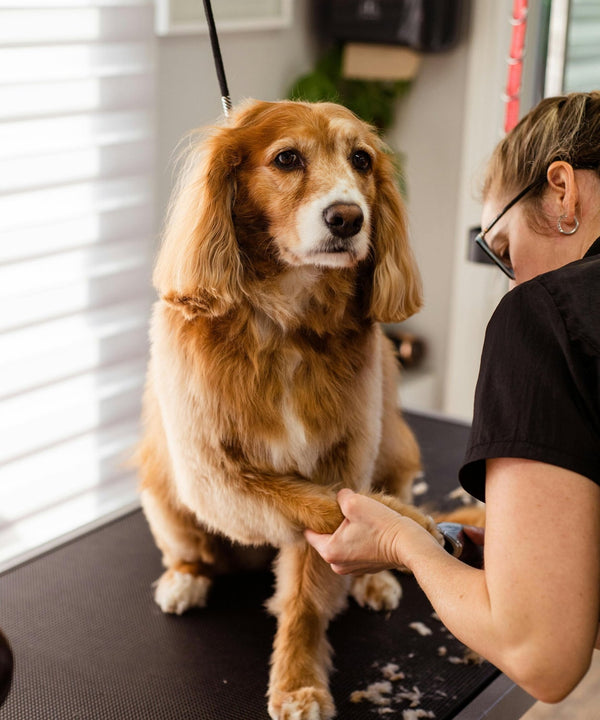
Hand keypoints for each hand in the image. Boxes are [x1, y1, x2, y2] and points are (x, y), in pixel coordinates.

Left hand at [305, 488, 433, 574]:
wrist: (409, 544)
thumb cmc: (381, 524)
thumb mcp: (354, 502)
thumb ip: (340, 497)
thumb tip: (340, 497)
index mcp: (329, 552)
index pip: (310, 533)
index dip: (316, 517)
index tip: (324, 507)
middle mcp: (337, 566)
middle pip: (326, 538)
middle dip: (334, 524)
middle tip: (347, 511)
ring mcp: (353, 569)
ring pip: (342, 543)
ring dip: (348, 531)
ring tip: (361, 519)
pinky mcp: (367, 568)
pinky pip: (355, 549)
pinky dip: (359, 539)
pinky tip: (371, 529)